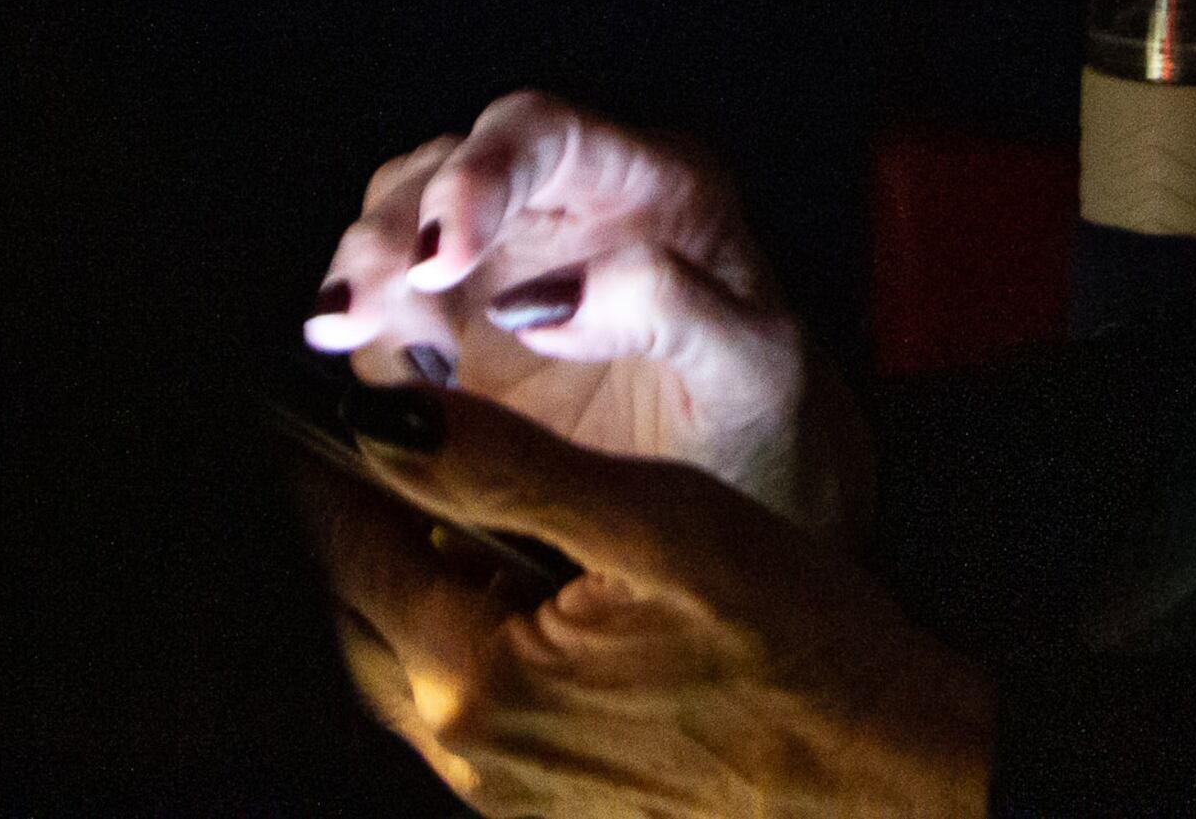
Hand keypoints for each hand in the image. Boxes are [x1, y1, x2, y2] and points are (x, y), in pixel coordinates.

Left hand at [300, 384, 990, 818]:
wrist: (891, 778)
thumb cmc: (798, 648)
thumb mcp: (659, 524)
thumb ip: (511, 470)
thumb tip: (386, 419)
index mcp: (482, 685)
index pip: (353, 557)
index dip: (326, 476)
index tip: (304, 415)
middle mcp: (474, 760)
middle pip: (367, 626)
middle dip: (369, 536)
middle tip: (386, 452)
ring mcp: (513, 798)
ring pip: (419, 675)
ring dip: (425, 593)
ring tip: (472, 516)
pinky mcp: (556, 811)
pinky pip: (478, 717)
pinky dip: (478, 646)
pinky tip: (539, 599)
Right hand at [308, 91, 869, 542]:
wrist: (746, 500)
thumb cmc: (764, 413)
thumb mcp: (755, 363)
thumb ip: (673, 309)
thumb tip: (549, 300)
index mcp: (649, 182)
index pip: (544, 133)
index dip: (478, 175)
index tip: (442, 257)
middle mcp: (565, 203)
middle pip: (447, 167)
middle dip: (396, 228)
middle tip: (366, 311)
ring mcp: (503, 264)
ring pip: (399, 224)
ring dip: (366, 274)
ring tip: (352, 339)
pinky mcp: (458, 333)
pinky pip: (386, 310)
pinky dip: (359, 332)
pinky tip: (361, 373)